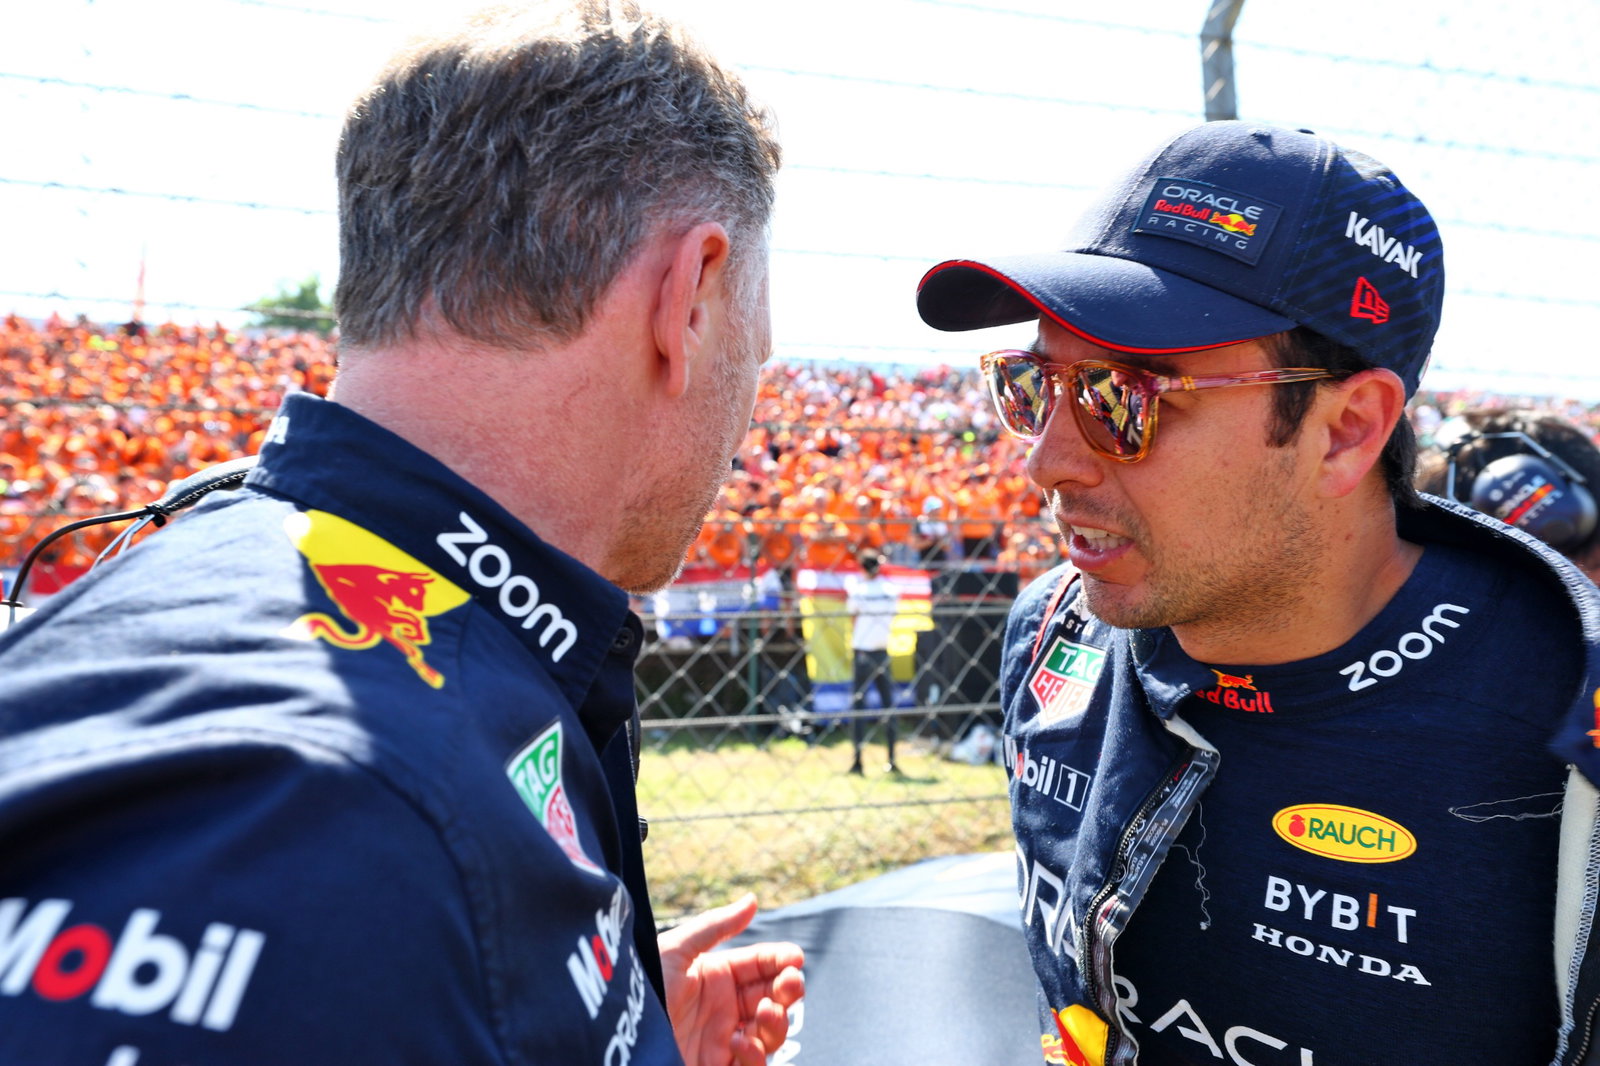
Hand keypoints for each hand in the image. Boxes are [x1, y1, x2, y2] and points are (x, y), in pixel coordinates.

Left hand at [658, 894, 804, 1065]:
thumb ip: (716, 926)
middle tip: (791, 982)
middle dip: (788, 989)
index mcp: (716, 977)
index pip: (759, 965)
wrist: (618, 1044)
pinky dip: (755, 1055)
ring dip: (777, 1021)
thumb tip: (752, 900)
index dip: (780, 960)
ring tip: (765, 1011)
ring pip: (771, 1032)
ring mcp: (723, 1041)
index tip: (795, 957)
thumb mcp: (674, 952)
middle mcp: (724, 1009)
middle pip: (773, 997)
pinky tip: (739, 1042)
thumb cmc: (642, 992)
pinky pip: (753, 1065)